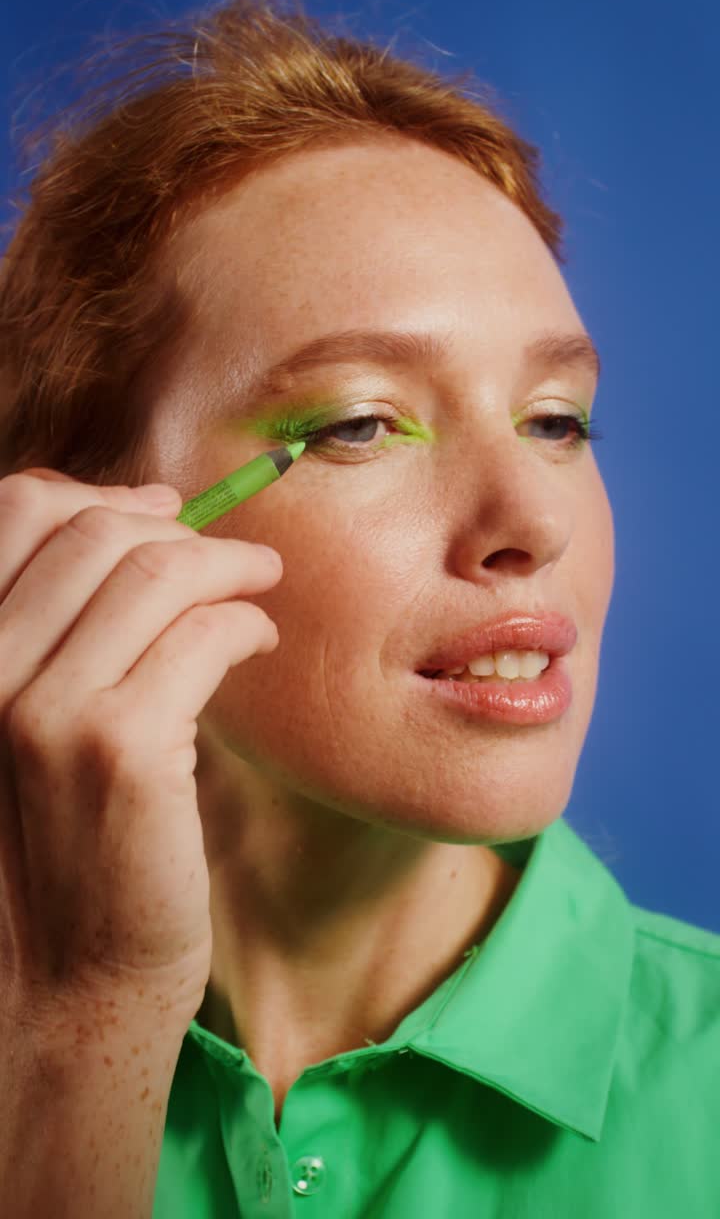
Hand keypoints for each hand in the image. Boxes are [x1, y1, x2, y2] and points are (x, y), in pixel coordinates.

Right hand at [0, 468, 281, 1036]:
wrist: (58, 983)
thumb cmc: (51, 848)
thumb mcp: (17, 726)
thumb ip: (50, 636)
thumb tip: (134, 522)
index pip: (14, 514)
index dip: (97, 495)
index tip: (158, 510)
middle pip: (92, 532)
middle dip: (175, 527)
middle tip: (229, 554)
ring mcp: (43, 711)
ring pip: (155, 572)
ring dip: (225, 563)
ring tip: (258, 583)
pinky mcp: (121, 751)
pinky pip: (203, 635)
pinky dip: (244, 620)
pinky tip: (257, 640)